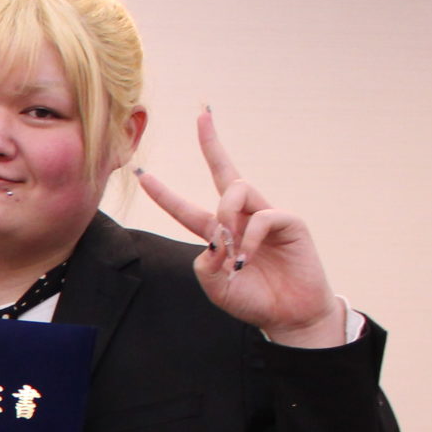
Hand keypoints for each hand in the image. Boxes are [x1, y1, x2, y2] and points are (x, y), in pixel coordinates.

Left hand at [137, 110, 345, 347]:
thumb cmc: (253, 300)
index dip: (164, 194)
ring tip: (227, 245)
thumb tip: (213, 239)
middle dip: (212, 143)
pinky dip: (249, 238)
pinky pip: (262, 216)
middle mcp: (241, 218)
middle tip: (202, 115)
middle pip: (224, 172)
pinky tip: (246, 258)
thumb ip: (203, 265)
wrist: (288, 316)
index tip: (141, 174)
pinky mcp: (290, 222)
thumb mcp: (215, 287)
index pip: (187, 208)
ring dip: (225, 213)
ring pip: (238, 188)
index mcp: (219, 233)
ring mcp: (266, 217)